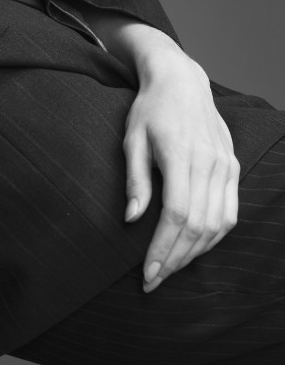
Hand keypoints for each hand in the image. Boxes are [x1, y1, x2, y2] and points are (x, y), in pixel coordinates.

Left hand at [120, 31, 238, 290]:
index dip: (163, 248)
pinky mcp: (232, 169)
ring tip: (169, 269)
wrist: (182, 83)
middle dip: (175, 259)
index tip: (147, 273)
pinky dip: (212, 237)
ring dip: (194, 253)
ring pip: (216, 224)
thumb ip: (135, 180)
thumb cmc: (149, 111)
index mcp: (180, 155)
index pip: (176, 214)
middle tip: (153, 281)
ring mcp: (225, 167)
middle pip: (197, 225)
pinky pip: (229, 213)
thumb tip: (131, 220)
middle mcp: (209, 163)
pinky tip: (192, 250)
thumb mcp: (132, 140)